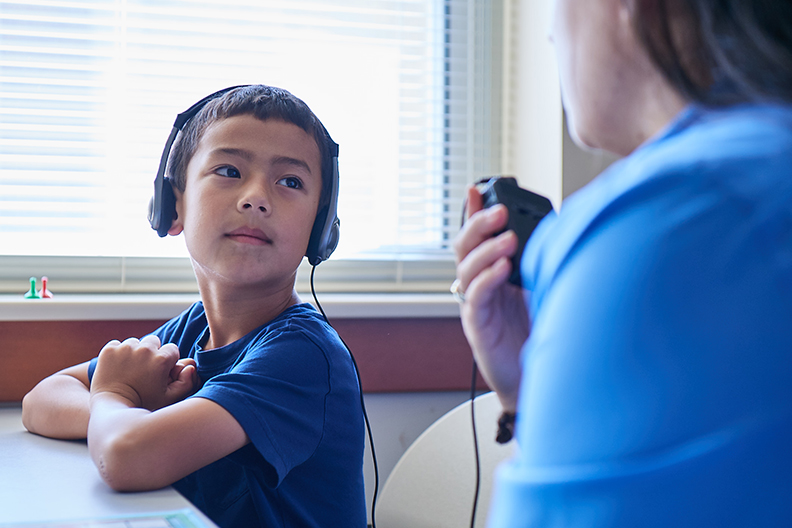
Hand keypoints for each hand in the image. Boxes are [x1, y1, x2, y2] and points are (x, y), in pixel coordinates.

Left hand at [90, 335, 197, 410]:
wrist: (111, 408)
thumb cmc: (142, 405)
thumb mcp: (169, 398)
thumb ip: (187, 382)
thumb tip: (190, 366)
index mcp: (162, 359)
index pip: (171, 350)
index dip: (167, 362)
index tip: (159, 373)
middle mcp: (144, 349)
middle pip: (154, 342)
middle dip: (152, 353)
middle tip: (144, 370)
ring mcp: (125, 348)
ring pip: (135, 342)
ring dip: (134, 352)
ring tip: (130, 370)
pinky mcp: (109, 350)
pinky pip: (117, 345)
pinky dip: (117, 354)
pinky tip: (117, 368)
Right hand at [453, 186, 530, 411]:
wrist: (536, 379)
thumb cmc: (539, 332)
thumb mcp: (543, 286)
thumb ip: (541, 261)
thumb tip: (559, 229)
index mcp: (493, 272)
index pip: (478, 236)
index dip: (474, 212)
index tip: (478, 188)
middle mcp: (480, 285)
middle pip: (465, 247)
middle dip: (479, 224)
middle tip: (500, 211)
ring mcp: (476, 304)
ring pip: (466, 268)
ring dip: (486, 249)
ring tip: (508, 238)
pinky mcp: (477, 325)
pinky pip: (475, 296)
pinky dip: (488, 279)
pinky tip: (503, 269)